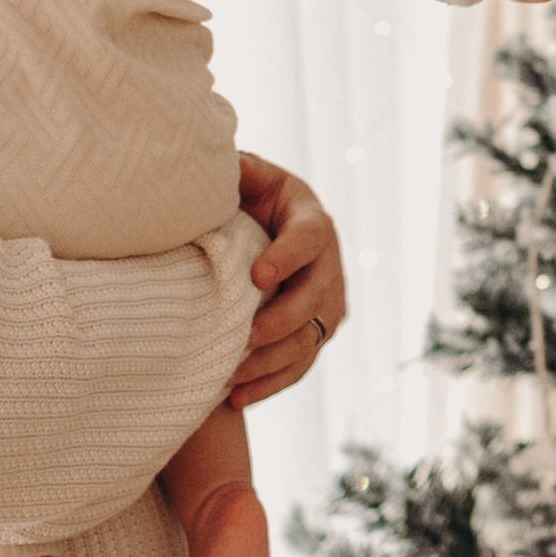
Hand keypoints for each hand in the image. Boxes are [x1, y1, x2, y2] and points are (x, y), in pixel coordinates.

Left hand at [229, 153, 346, 407]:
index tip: (256, 276)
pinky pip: (300, 364)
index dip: (288, 258)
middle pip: (315, 297)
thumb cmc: (254, 200)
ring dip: (272, 360)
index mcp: (312, 222)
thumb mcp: (252, 178)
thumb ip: (242, 170)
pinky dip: (270, 384)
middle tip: (245, 338)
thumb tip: (226, 159)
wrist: (271, 230)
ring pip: (309, 339)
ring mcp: (328, 304)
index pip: (309, 239)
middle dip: (281, 321)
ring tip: (232, 376)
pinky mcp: (317, 334)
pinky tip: (236, 398)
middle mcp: (329, 265)